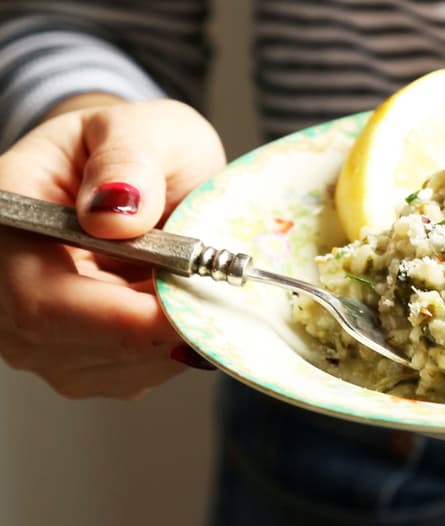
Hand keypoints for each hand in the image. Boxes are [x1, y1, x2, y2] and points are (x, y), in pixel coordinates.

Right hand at [0, 98, 225, 398]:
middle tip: (216, 296)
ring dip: (167, 340)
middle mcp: (7, 282)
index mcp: (9, 218)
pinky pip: (128, 373)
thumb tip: (116, 212)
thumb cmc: (139, 148)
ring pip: (103, 367)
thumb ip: (128, 159)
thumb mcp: (145, 129)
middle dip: (153, 329)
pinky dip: (171, 347)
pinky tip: (187, 307)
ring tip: (200, 288)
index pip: (39, 294)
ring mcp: (35, 327)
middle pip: (65, 343)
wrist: (143, 176)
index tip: (185, 303)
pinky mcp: (76, 353)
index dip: (115, 315)